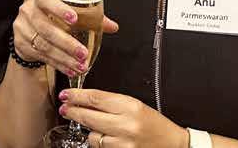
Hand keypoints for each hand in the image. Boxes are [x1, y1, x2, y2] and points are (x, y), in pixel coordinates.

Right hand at [13, 0, 118, 76]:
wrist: (28, 28)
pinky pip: (41, 56)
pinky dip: (58, 64)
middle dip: (67, 43)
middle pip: (46, 28)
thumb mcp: (67, 12)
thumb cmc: (52, 16)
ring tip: (80, 65)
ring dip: (64, 57)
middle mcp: (28, 11)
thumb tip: (113, 26)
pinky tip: (70, 69)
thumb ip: (90, 17)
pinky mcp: (21, 44)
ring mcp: (23, 28)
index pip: (46, 0)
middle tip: (83, 53)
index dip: (59, 9)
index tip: (74, 19)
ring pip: (44, 45)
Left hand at [59, 89, 185, 147]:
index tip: (66, 94)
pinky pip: (100, 147)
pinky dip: (99, 142)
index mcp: (130, 106)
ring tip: (97, 126)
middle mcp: (126, 125)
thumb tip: (84, 99)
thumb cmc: (154, 124)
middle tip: (65, 108)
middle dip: (72, 111)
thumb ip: (110, 102)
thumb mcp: (134, 105)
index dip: (77, 96)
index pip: (96, 98)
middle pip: (89, 116)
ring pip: (92, 136)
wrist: (172, 144)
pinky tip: (104, 137)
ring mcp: (124, 143)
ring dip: (90, 130)